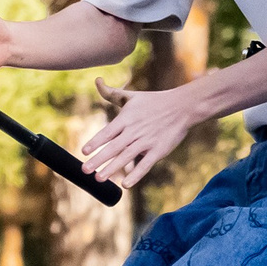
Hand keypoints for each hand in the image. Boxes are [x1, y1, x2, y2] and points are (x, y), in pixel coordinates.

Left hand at [81, 74, 199, 188]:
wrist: (182, 107)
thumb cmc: (154, 101)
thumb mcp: (132, 95)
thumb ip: (112, 93)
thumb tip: (97, 80)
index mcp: (126, 118)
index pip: (107, 132)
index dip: (95, 142)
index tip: (83, 151)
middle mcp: (135, 131)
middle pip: (113, 147)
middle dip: (98, 159)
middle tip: (85, 170)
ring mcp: (147, 142)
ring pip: (126, 157)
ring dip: (112, 168)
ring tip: (99, 178)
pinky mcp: (158, 151)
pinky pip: (145, 165)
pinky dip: (136, 175)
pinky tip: (125, 184)